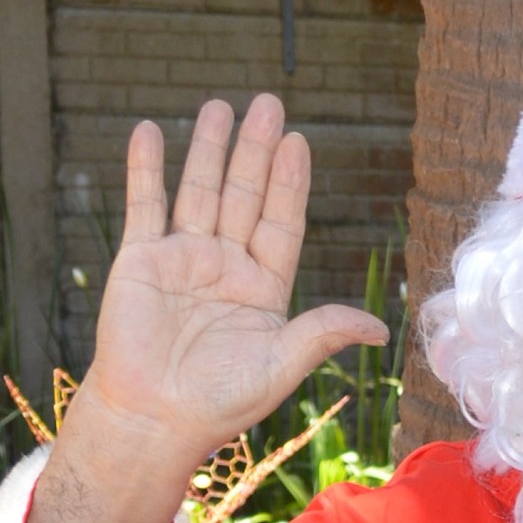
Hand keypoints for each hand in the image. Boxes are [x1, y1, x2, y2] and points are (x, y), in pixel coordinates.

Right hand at [82, 95, 388, 471]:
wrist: (154, 419)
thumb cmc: (219, 403)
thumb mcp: (281, 366)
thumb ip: (322, 333)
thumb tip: (381, 329)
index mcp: (263, 290)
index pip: (281, 224)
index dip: (289, 184)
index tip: (299, 142)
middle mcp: (225, 268)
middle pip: (244, 198)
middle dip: (255, 152)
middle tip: (268, 104)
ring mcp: (182, 260)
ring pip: (199, 192)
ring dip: (209, 150)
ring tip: (220, 106)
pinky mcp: (141, 261)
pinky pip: (144, 206)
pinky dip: (145, 170)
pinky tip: (151, 132)